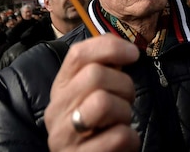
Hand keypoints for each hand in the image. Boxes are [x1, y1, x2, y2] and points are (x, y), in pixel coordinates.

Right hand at [44, 34, 140, 150]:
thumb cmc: (95, 131)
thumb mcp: (91, 98)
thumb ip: (103, 74)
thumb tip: (122, 48)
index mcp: (60, 90)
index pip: (77, 54)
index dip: (110, 47)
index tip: (133, 53)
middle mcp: (56, 111)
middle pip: (94, 75)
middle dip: (123, 85)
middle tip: (126, 100)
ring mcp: (64, 136)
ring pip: (104, 103)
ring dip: (125, 112)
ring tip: (120, 123)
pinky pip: (119, 136)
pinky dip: (131, 140)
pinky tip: (121, 145)